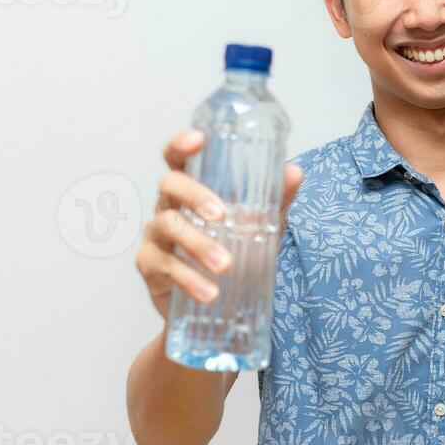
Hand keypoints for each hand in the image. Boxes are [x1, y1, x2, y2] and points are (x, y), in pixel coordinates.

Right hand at [135, 128, 303, 320]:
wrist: (218, 305)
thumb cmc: (234, 252)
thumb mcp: (261, 225)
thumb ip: (276, 199)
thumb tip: (294, 171)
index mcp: (190, 190)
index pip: (177, 158)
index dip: (181, 144)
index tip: (197, 139)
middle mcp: (168, 206)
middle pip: (169, 185)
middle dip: (194, 196)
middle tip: (221, 215)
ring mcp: (155, 235)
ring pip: (168, 228)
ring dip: (197, 245)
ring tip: (225, 266)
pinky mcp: (150, 266)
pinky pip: (166, 268)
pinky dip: (189, 280)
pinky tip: (209, 293)